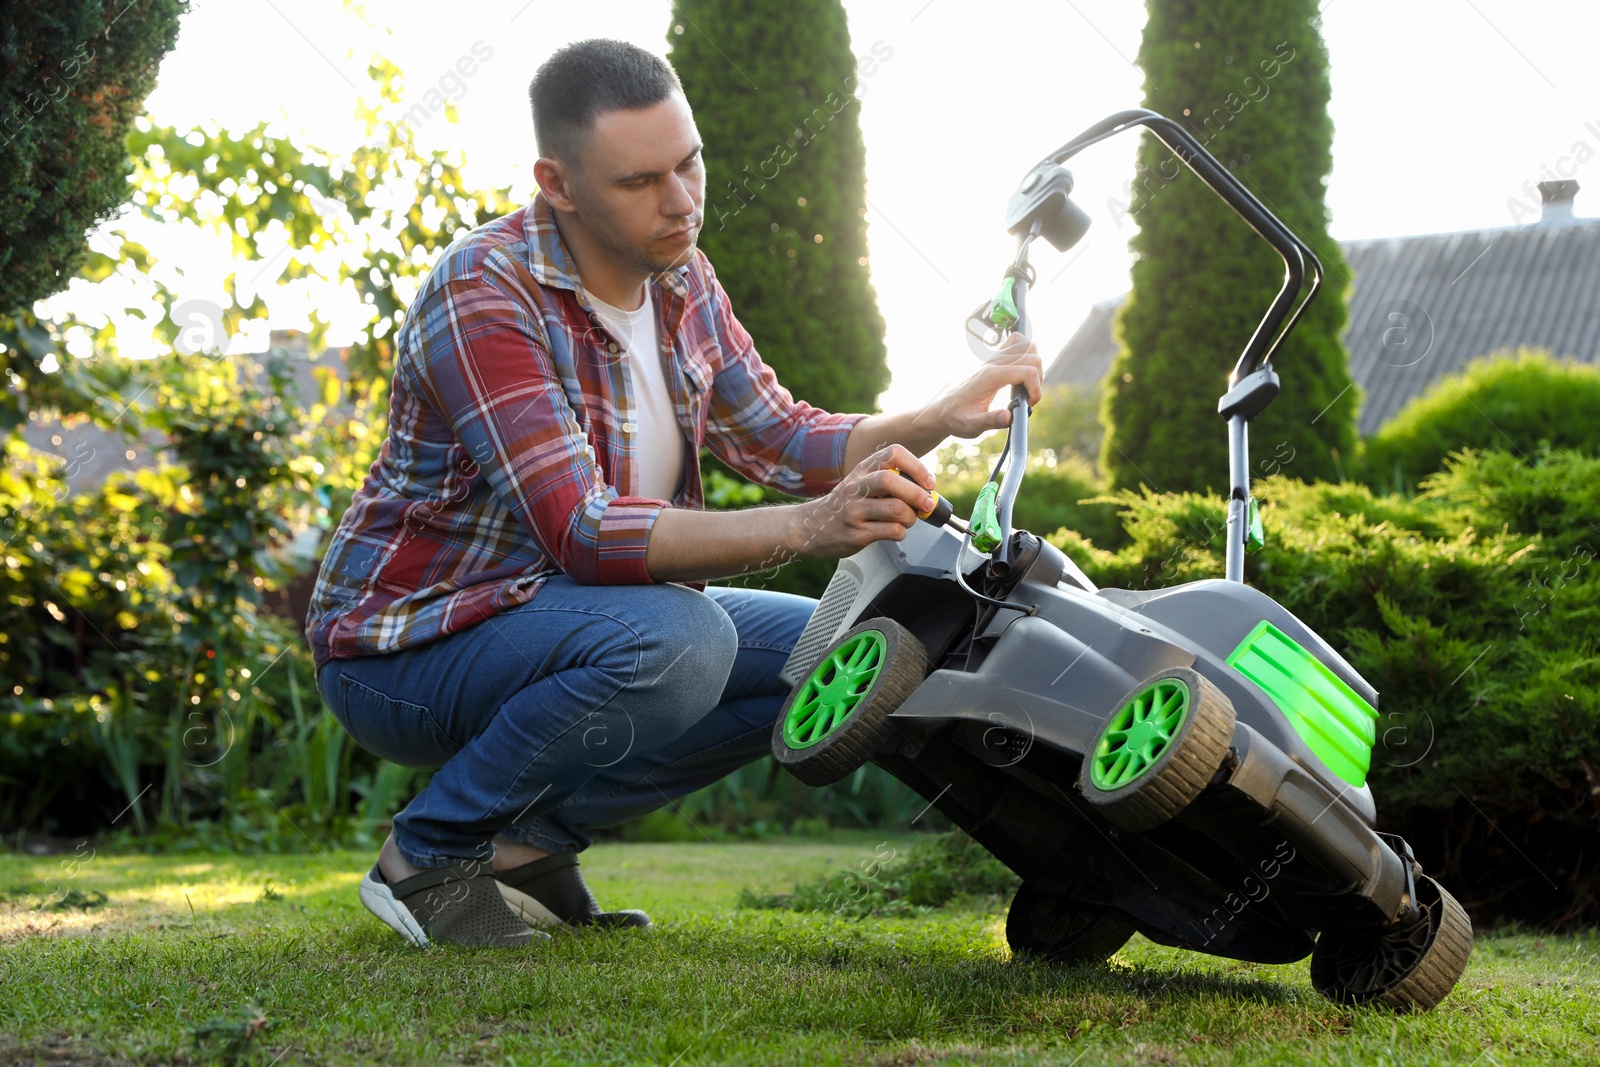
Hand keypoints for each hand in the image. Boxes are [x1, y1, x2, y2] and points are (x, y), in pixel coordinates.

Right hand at [789, 444, 936, 559]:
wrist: (810, 527)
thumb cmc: (844, 505)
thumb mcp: (860, 483)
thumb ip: (889, 483)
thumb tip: (926, 491)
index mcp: (862, 470)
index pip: (893, 454)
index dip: (917, 467)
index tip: (928, 482)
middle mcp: (856, 487)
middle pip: (893, 481)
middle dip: (918, 494)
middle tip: (927, 504)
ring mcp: (854, 510)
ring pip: (897, 509)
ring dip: (911, 517)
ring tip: (907, 520)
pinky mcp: (856, 533)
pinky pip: (892, 531)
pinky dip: (902, 533)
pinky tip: (895, 531)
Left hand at [926, 333, 1042, 439]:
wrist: (943, 411)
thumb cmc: (957, 418)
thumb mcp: (972, 425)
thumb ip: (990, 421)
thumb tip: (1009, 417)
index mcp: (990, 377)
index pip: (1027, 371)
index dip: (1036, 389)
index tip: (1028, 405)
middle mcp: (993, 363)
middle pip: (1031, 355)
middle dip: (1038, 377)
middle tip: (1028, 396)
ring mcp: (993, 359)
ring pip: (1026, 345)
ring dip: (1035, 364)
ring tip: (1026, 386)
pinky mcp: (993, 360)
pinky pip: (1015, 342)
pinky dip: (1025, 353)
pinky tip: (1021, 372)